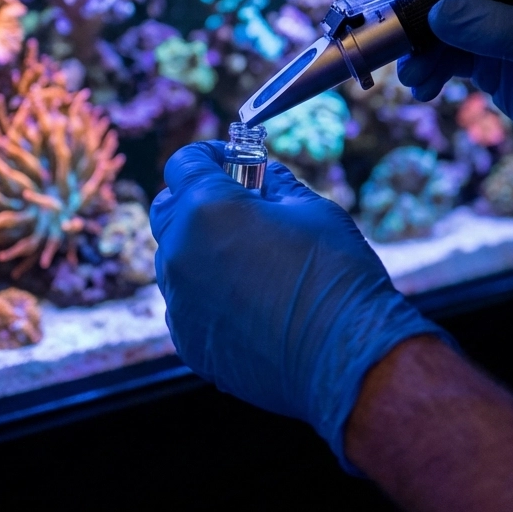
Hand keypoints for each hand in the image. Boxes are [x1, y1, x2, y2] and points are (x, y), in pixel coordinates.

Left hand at [150, 142, 449, 467]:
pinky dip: (207, 294)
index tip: (234, 159)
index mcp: (206, 208)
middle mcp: (179, 252)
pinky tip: (250, 303)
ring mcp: (179, 301)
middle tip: (237, 205)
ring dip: (200, 249)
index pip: (184, 162)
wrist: (345, 357)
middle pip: (167, 209)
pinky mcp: (188, 342)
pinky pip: (186, 304)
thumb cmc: (334, 274)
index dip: (209, 154)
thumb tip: (266, 176)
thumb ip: (276, 185)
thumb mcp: (311, 208)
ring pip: (175, 260)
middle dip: (194, 199)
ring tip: (251, 259)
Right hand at [388, 0, 512, 199]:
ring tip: (412, 76)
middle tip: (390, 29)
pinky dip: (428, 73)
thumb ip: (492, 26)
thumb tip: (435, 12)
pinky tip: (423, 90)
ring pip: (439, 28)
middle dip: (415, 9)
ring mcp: (496, 30)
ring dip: (418, 50)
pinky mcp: (489, 65)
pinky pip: (445, 60)